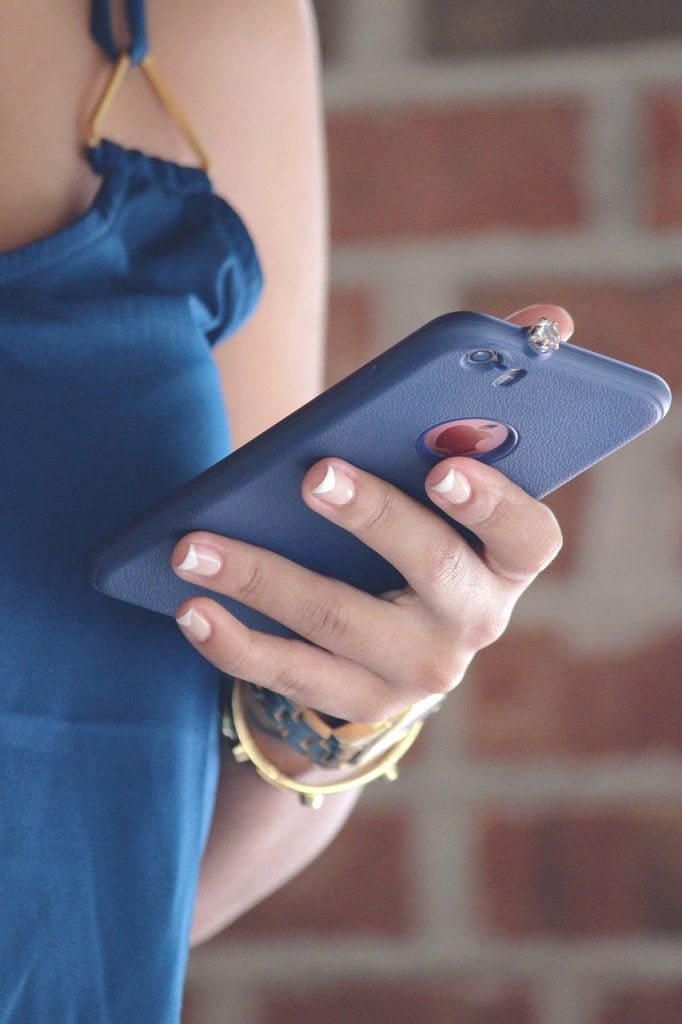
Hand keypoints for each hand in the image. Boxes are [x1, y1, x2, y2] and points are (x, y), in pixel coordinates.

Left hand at [173, 305, 570, 722]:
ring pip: (340, 624)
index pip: (528, 536)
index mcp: (507, 559)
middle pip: (431, 572)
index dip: (494, 504)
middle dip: (372, 519)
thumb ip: (490, 398)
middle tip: (312, 475)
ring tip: (193, 543)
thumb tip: (550, 314)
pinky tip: (192, 609)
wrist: (398, 639)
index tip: (443, 467)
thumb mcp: (455, 476)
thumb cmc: (423, 529)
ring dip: (264, 579)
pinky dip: (237, 646)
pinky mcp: (358, 700)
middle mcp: (474, 620)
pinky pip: (293, 677)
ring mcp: (416, 671)